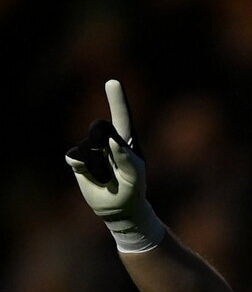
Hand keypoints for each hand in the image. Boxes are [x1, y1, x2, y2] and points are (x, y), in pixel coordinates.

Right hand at [65, 80, 163, 250]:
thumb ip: (127, 159)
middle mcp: (107, 141)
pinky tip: (92, 176)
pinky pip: (75, 156)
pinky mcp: (79, 160)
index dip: (116, 100)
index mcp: (126, 141)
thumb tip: (112, 141)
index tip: (112, 82)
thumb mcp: (135, 178)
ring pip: (87, 147)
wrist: (118, 209)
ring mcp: (92, 149)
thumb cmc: (132, 191)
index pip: (122, 118)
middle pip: (99, 127)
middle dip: (101, 140)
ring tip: (107, 178)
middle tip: (108, 153)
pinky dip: (82, 166)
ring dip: (97, 166)